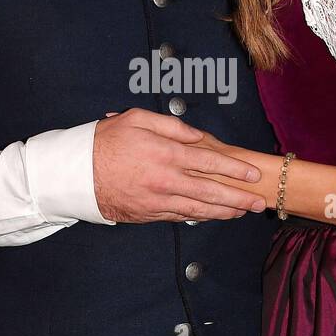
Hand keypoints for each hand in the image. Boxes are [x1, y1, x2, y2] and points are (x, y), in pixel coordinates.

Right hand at [93, 108, 264, 221]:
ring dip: (225, 211)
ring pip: (199, 209)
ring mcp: (158, 200)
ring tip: (244, 212)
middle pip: (211, 191)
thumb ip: (172, 126)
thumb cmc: (105, 141)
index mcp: (166, 153)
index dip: (235, 169)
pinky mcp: (149, 214)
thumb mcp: (137, 118)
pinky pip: (181, 217)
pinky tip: (214, 216)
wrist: (75, 173)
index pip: (210, 162)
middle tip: (260, 202)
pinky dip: (200, 217)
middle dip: (239, 197)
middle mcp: (166, 180)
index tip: (253, 174)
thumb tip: (198, 136)